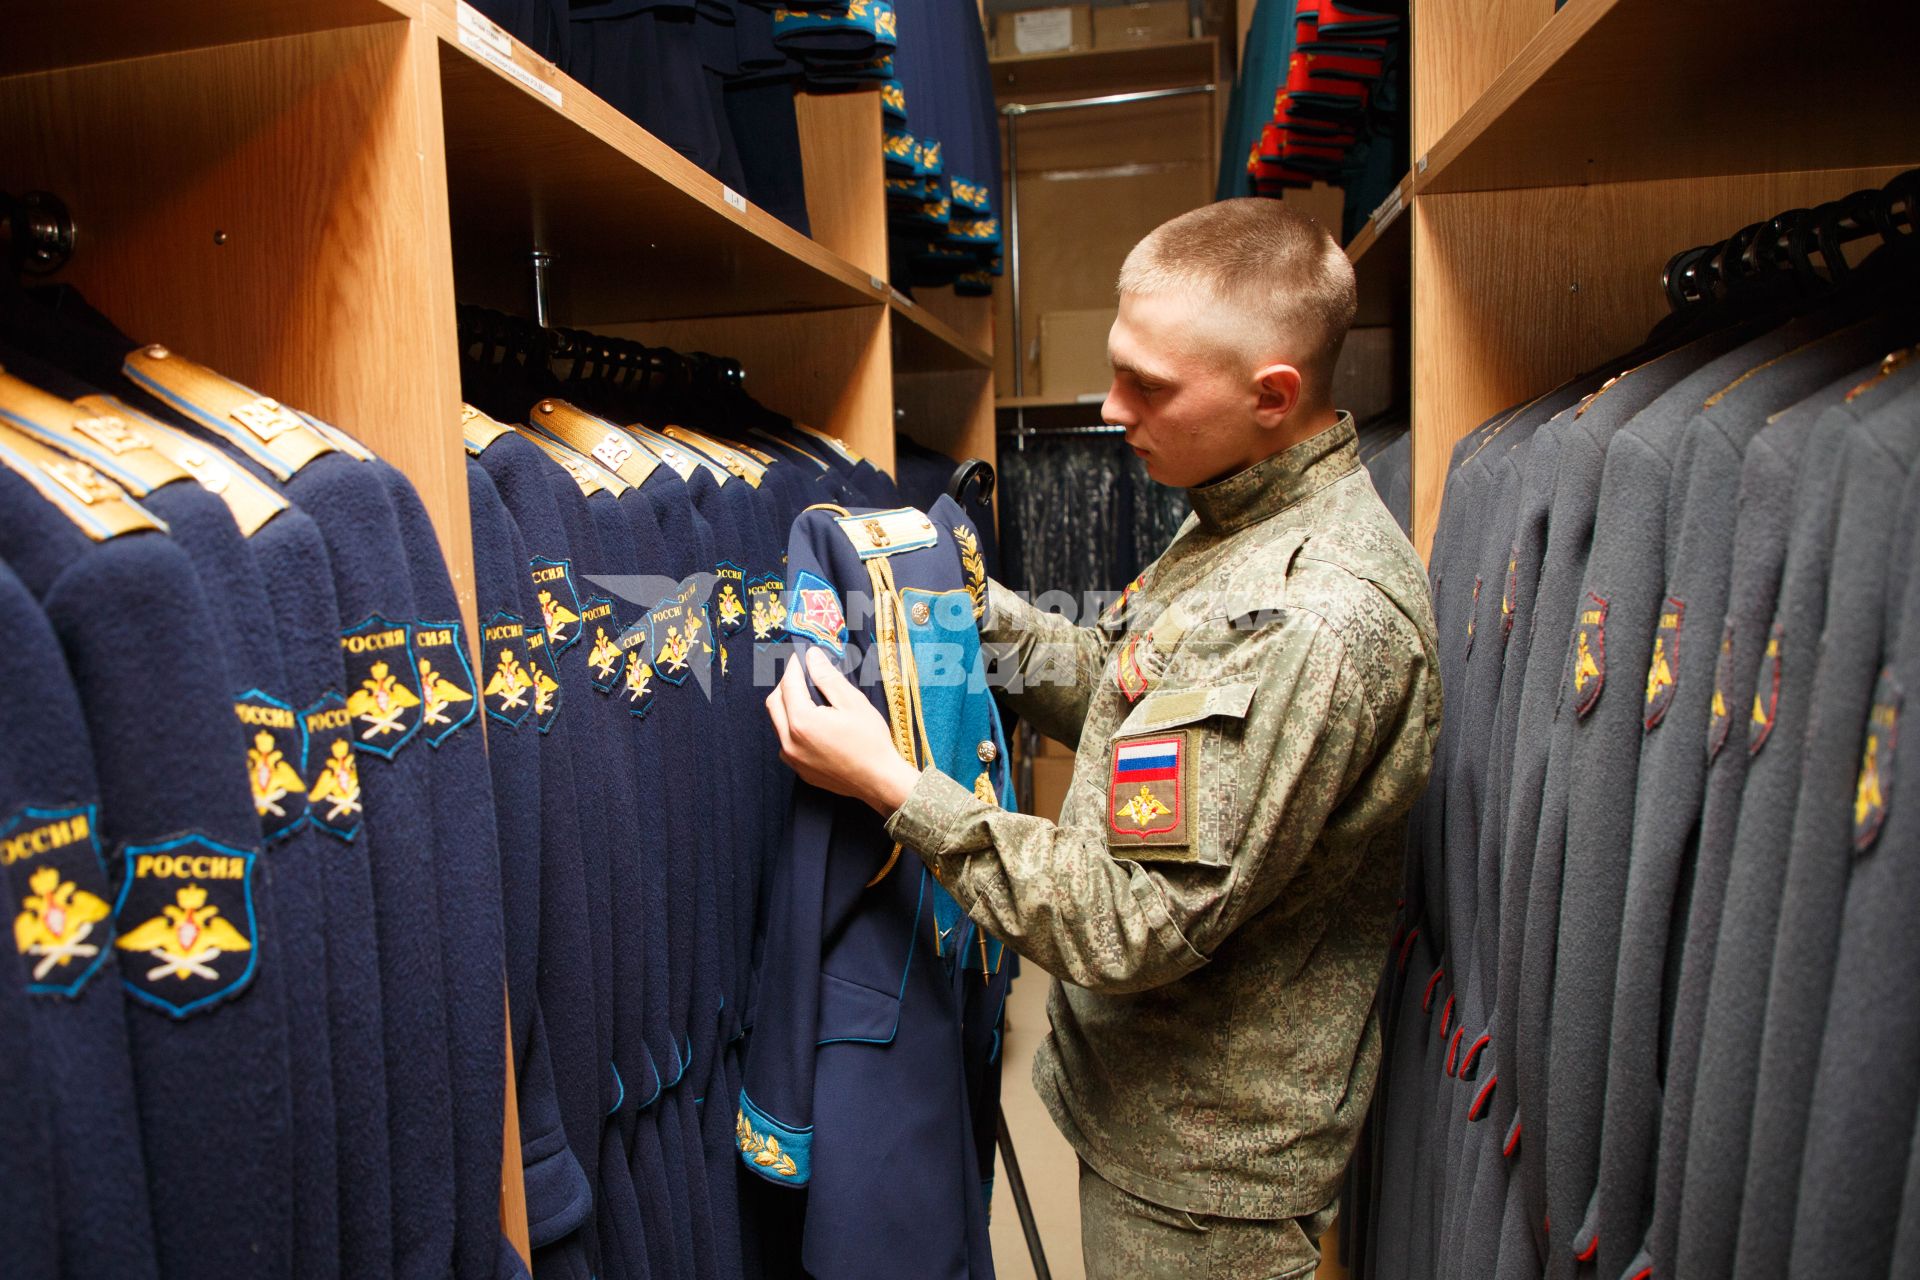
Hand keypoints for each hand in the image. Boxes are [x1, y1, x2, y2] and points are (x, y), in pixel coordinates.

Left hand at [765, 647, 921, 814]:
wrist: (879, 780)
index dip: (794, 667)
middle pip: (774, 703)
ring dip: (787, 706)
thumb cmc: (870, 741)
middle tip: (803, 674)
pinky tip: (813, 724)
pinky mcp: (798, 770)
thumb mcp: (852, 702)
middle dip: (785, 684)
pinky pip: (786, 742)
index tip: (801, 656)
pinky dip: (792, 727)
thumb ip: (827, 677)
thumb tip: (812, 656)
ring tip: (809, 698)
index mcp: (802, 722)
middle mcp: (790, 741)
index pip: (788, 685)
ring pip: (778, 723)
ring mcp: (792, 759)